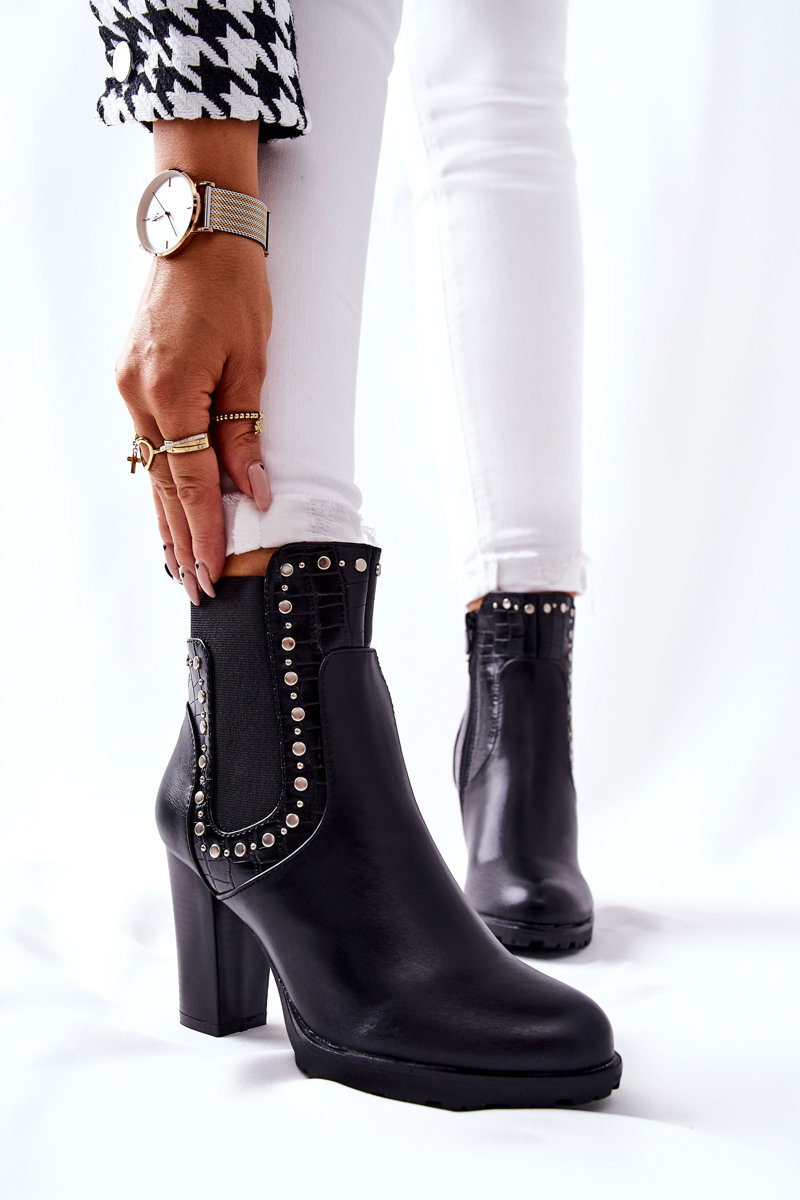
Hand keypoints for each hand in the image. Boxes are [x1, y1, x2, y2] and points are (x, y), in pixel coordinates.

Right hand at [116, 229, 271, 602]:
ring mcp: (129, 386)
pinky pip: (147, 443)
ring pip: (150, 469)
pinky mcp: (132, 378)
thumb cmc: (233, 286)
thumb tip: (252, 490)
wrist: (198, 229)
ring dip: (165, 518)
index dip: (203, 533)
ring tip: (178, 564)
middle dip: (182, 540)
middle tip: (195, 588)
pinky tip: (166, 508)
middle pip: (163, 486)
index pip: (191, 482)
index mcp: (170, 391)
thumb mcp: (251, 361)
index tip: (213, 573)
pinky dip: (159, 480)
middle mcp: (138, 394)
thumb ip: (245, 432)